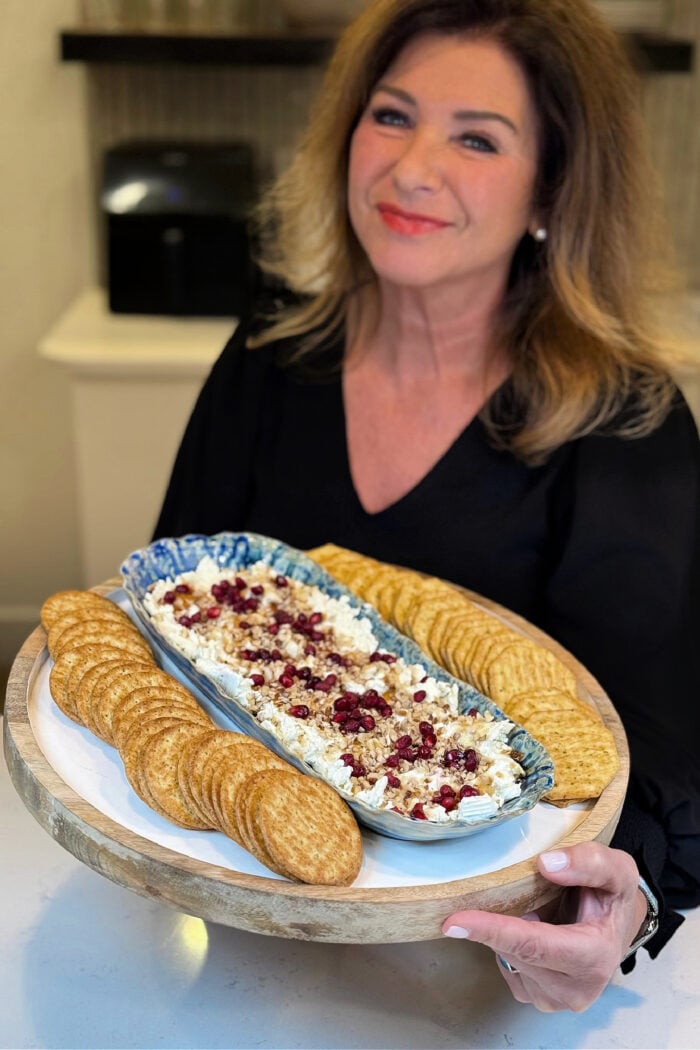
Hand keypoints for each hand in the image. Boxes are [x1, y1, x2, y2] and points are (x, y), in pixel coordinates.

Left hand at [442, 842, 647, 1012]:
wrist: (615, 927)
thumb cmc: (612, 897)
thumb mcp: (616, 869)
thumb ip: (589, 862)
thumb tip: (546, 864)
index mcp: (594, 958)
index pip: (534, 945)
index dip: (493, 931)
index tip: (454, 922)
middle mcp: (574, 990)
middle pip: (515, 951)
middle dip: (495, 922)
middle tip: (485, 891)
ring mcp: (552, 998)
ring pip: (507, 958)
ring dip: (505, 930)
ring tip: (531, 908)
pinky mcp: (534, 996)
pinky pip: (505, 964)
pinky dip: (506, 942)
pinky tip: (527, 925)